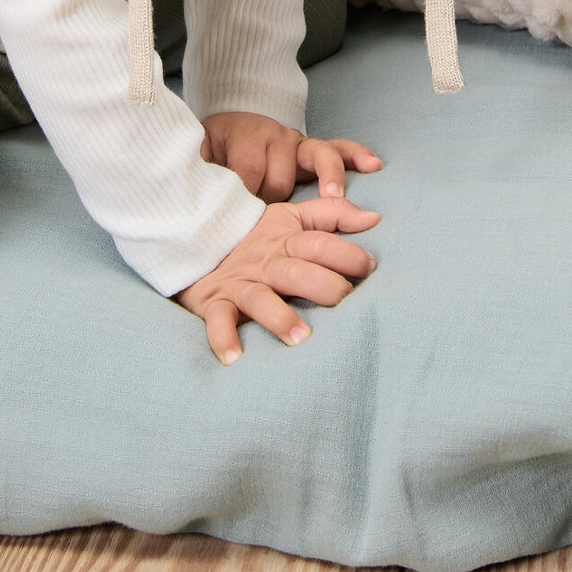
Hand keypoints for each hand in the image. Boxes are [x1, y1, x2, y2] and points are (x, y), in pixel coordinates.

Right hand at [176, 196, 380, 363]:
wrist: (196, 244)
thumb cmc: (256, 239)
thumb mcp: (290, 218)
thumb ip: (332, 214)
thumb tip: (375, 218)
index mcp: (285, 241)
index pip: (319, 244)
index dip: (346, 254)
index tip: (369, 269)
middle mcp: (265, 263)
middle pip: (295, 272)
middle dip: (323, 286)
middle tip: (344, 301)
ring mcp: (240, 284)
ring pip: (260, 298)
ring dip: (279, 317)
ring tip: (302, 337)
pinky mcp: (215, 304)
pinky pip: (218, 321)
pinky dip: (223, 338)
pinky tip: (235, 358)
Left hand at [200, 111, 381, 201]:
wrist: (232, 121)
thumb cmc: (215, 149)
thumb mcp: (198, 153)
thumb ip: (194, 166)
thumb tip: (186, 183)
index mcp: (243, 139)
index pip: (248, 171)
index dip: (245, 194)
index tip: (240, 214)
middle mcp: (274, 138)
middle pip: (282, 174)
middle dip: (275, 197)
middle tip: (266, 217)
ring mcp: (297, 142)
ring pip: (316, 156)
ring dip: (328, 176)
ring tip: (336, 197)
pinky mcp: (313, 148)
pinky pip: (340, 147)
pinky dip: (357, 155)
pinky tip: (374, 165)